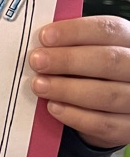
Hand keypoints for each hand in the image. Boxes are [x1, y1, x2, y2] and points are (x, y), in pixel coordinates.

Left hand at [29, 16, 129, 148]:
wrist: (110, 107)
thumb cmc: (93, 70)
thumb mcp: (88, 49)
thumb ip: (71, 44)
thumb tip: (41, 44)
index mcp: (128, 39)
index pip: (107, 29)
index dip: (75, 32)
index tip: (44, 37)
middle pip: (109, 61)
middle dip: (68, 60)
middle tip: (37, 61)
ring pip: (106, 94)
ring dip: (67, 89)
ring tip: (39, 85)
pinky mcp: (127, 127)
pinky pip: (103, 124)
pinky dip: (75, 115)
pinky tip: (53, 107)